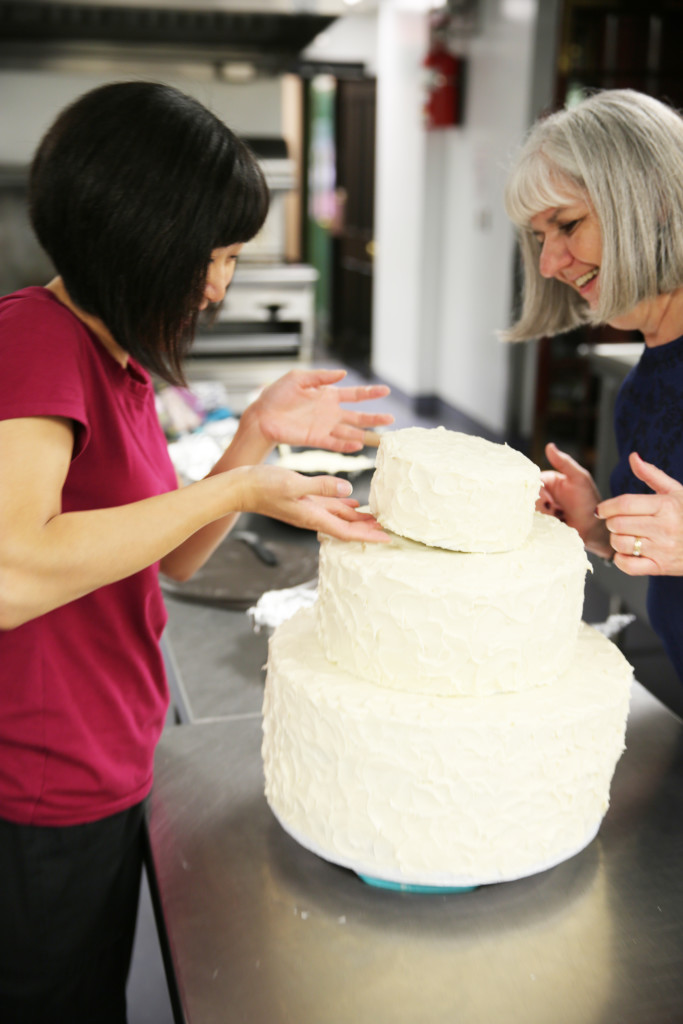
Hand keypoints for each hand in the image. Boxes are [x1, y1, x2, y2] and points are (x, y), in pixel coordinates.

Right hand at [234, 464, 390, 542]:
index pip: (347, 532)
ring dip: (359, 520)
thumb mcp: (293, 483)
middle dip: (369, 531)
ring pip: (340, 517)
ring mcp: (308, 509)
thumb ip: (321, 487)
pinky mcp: (303, 500)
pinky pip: (329, 506)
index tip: (387, 539)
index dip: (368, 536)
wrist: (240, 487)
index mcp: (313, 516)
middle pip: (347, 527)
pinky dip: (344, 507)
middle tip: (391, 531)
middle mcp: (313, 516)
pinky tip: (353, 503)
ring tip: (378, 519)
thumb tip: (348, 491)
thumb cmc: (263, 485)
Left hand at [247, 368, 393, 452]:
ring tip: (381, 438)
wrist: (262, 415)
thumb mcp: (298, 378)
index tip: (386, 390)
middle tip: (391, 419)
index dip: (370, 393)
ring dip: (365, 434)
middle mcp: (330, 413)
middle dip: (374, 417)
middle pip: (358, 416)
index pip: (355, 395)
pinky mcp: (315, 439)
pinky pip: (334, 443)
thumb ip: (321, 376)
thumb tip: (343, 373)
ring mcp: (324, 427)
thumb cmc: (277, 395)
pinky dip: (346, 445)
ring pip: (350, 432)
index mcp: (328, 395)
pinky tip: (357, 445)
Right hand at [536, 443, 610, 555]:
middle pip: (527, 496)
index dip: (536, 489)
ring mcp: (541, 510)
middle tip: (554, 510)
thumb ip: (564, 463)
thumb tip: (549, 446)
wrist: (594, 529)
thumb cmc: (589, 502)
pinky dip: (537, 525)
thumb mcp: (579, 478)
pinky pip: (531, 523)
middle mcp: (542, 494)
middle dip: (538, 504)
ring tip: (557, 518)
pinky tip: (550, 525)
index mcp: (549, 481)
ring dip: (540, 515)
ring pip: (528, 510)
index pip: (532, 480)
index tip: (546, 499)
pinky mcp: (540, 523)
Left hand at [596, 453, 682, 574]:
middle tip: (617, 522)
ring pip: (620, 544)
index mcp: (666, 506)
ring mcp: (662, 549)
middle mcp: (664, 527)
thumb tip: (633, 457)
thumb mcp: (676, 491)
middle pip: (618, 524)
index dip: (607, 506)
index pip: (624, 504)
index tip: (601, 510)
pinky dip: (621, 560)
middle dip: (611, 522)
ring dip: (616, 540)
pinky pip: (629, 566)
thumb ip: (651, 475)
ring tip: (625, 536)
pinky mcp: (661, 567)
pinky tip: (629, 552)